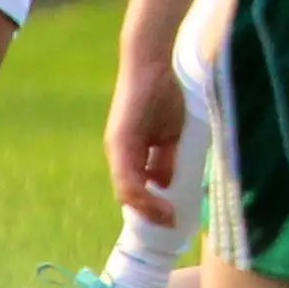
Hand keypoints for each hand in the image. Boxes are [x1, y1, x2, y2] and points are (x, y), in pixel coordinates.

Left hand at [105, 56, 186, 219]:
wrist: (151, 63)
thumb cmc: (163, 93)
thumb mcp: (169, 133)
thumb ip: (165, 158)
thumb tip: (165, 183)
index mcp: (131, 152)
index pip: (136, 188)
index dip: (152, 206)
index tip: (170, 218)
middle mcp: (119, 153)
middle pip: (128, 195)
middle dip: (150, 213)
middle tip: (170, 224)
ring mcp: (117, 148)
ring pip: (126, 190)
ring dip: (147, 207)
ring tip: (167, 217)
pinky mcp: (120, 142)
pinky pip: (127, 177)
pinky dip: (142, 194)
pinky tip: (160, 199)